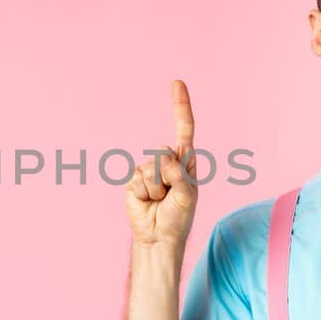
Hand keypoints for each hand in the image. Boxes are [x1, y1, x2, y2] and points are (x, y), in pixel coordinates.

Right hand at [125, 80, 200, 247]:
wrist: (157, 237)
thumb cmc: (178, 218)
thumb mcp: (187, 198)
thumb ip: (180, 178)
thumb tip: (164, 163)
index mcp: (185, 161)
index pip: (184, 128)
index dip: (180, 106)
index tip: (176, 82)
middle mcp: (167, 161)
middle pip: (164, 153)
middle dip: (168, 177)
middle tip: (170, 196)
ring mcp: (148, 170)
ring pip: (150, 169)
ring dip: (156, 190)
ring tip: (159, 202)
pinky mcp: (132, 180)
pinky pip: (136, 180)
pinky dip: (143, 194)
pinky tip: (146, 202)